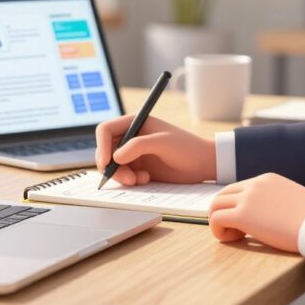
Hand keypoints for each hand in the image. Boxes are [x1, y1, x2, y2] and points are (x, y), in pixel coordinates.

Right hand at [94, 115, 215, 184]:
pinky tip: (145, 180)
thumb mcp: (162, 142)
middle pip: (106, 151)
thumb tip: (115, 157)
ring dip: (121, 175)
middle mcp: (130, 137)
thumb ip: (137, 146)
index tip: (106, 162)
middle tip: (126, 178)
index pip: (105, 130)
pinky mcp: (138, 168)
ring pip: (113, 166)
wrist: (203, 164)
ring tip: (139, 180)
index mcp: (134, 123)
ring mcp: (133, 154)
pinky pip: (123, 175)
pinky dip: (129, 180)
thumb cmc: (186, 147)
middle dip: (111, 166)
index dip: (101, 145)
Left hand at [208, 173, 304, 253]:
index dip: (238, 206)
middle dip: (223, 212)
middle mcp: (254, 185)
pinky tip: (235, 239)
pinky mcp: (243, 215)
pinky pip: (216, 220)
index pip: (240, 188)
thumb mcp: (296, 199)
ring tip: (235, 236)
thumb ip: (281, 200)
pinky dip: (218, 231)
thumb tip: (280, 213)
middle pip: (223, 194)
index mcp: (267, 180)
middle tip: (236, 230)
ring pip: (215, 205)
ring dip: (219, 222)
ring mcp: (247, 199)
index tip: (249, 222)